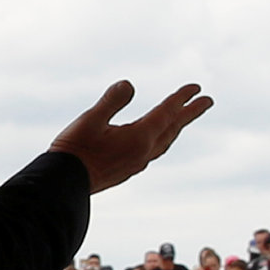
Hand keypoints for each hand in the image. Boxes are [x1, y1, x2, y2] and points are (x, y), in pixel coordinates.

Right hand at [51, 80, 214, 193]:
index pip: (166, 113)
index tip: (196, 87)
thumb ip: (111, 100)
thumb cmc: (74, 151)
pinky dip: (162, 140)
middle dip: (189, 113)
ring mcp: (136, 164)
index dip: (181, 98)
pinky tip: (155, 141)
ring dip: (176, 128)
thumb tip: (128, 84)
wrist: (62, 185)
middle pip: (173, 128)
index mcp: (139, 138)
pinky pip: (153, 152)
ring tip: (183, 119)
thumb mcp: (90, 120)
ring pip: (164, 142)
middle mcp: (143, 152)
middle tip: (207, 101)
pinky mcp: (126, 171)